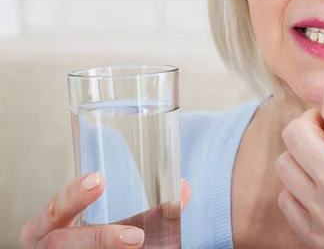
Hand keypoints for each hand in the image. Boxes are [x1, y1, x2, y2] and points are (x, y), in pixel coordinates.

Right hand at [20, 173, 190, 248]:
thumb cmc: (89, 242)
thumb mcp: (110, 226)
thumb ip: (147, 212)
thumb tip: (183, 188)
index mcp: (48, 225)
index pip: (55, 207)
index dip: (73, 195)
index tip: (98, 180)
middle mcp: (41, 246)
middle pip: (59, 243)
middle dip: (98, 239)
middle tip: (136, 237)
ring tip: (137, 245)